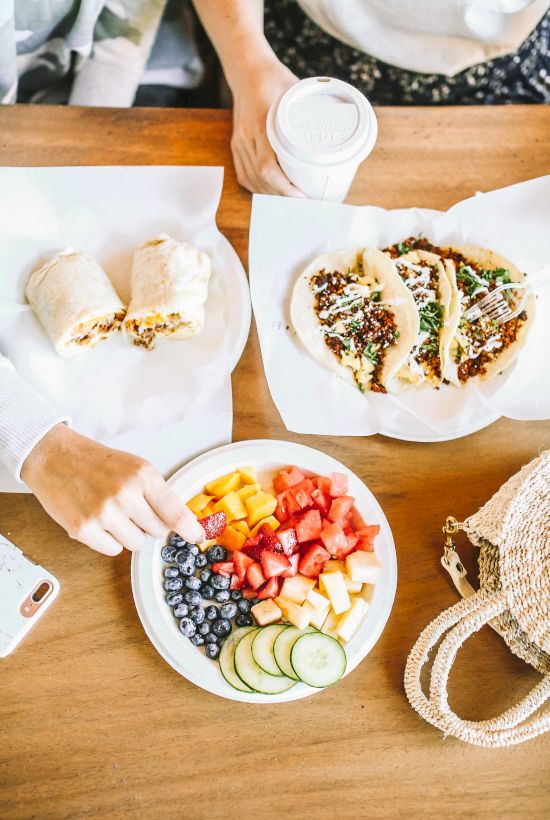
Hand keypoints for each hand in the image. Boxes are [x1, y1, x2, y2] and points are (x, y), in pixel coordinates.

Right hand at [21, 425, 204, 555]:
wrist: (55, 458)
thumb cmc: (98, 462)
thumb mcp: (135, 467)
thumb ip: (158, 493)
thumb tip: (182, 522)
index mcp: (143, 475)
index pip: (175, 512)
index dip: (190, 529)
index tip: (197, 537)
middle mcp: (125, 494)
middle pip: (158, 531)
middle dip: (150, 525)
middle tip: (133, 510)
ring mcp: (104, 513)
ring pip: (137, 543)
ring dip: (129, 534)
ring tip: (113, 513)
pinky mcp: (84, 529)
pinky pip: (113, 550)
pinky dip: (109, 540)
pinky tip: (98, 520)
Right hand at [230, 57, 304, 196]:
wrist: (246, 70)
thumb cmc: (274, 79)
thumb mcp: (295, 91)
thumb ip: (310, 111)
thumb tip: (334, 129)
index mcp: (261, 124)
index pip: (268, 167)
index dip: (284, 187)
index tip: (301, 195)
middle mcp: (247, 137)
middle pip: (261, 179)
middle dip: (282, 195)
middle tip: (303, 201)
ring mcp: (239, 142)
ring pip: (252, 180)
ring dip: (271, 194)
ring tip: (290, 199)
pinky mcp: (236, 145)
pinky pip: (244, 175)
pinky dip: (257, 187)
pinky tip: (270, 192)